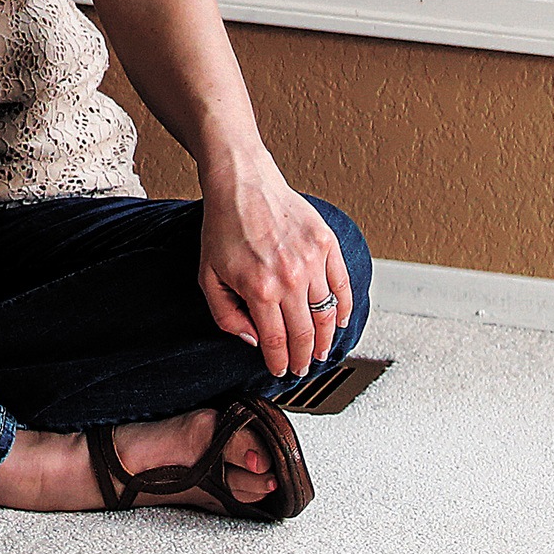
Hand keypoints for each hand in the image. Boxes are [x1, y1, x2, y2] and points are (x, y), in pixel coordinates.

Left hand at [198, 151, 352, 380]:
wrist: (242, 183)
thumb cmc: (223, 226)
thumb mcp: (208, 276)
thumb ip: (226, 316)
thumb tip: (253, 340)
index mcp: (260, 288)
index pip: (276, 341)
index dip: (280, 362)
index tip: (281, 370)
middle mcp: (290, 277)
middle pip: (305, 334)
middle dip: (304, 358)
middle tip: (302, 368)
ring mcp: (312, 260)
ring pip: (327, 315)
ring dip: (326, 340)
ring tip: (321, 351)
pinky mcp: (326, 243)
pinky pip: (342, 286)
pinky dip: (344, 308)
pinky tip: (339, 321)